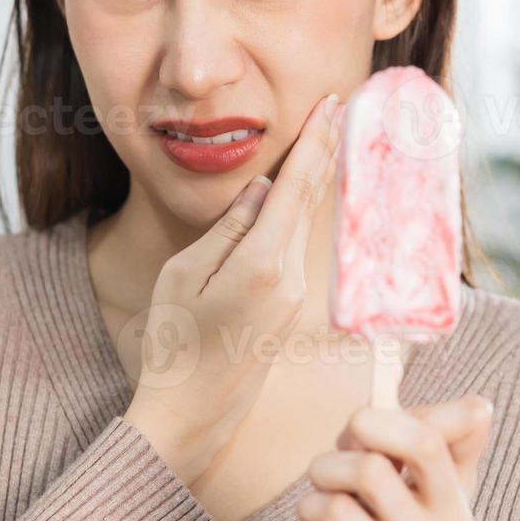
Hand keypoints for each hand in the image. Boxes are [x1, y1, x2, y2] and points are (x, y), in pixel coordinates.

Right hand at [124, 91, 344, 483]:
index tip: (333, 106)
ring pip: (307, 225)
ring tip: (334, 138)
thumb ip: (227, 227)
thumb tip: (261, 189)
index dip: (316, 142)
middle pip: (313, 201)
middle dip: (329, 152)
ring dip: (320, 181)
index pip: (297, 188)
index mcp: (263, 263)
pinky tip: (309, 194)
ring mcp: (297, 298)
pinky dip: (307, 214)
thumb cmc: (172, 343)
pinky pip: (301, 248)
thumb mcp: (184, 274)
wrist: (191, 414)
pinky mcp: (292, 312)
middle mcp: (291, 279)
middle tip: (347, 107)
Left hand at [296, 394, 494, 520]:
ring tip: (323, 489)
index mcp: (457, 486)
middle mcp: (452, 517)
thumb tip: (385, 382)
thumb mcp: (381, 483)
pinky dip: (309, 509)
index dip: (430, 399)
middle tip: (347, 440)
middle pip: (423, 441)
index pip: (473, 421)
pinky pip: (335, 509)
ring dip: (325, 469)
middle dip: (368, 424)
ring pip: (367, 470)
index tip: (389, 417)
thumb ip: (386, 439)